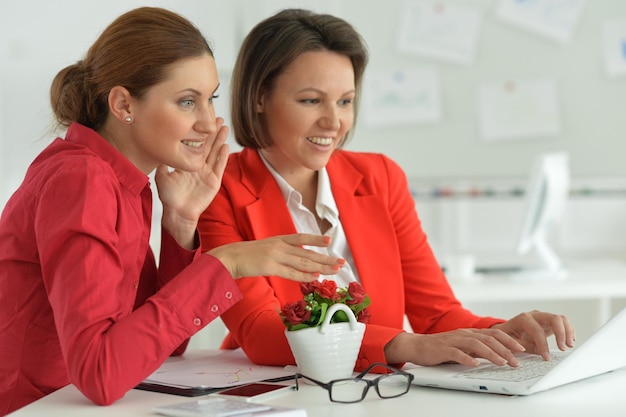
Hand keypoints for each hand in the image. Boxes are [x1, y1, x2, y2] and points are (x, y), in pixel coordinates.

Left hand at [155, 118, 229, 247]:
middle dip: (213, 132)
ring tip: (224, 127)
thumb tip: (157, 148)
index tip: (202, 120)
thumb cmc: (169, 198)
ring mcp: (208, 174)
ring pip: (216, 153)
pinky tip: (225, 146)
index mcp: (189, 164)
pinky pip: (219, 166)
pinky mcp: (214, 181)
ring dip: (220, 140)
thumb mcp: (161, 175)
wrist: (177, 213)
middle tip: (218, 118)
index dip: (200, 132)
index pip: (196, 145)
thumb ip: (162, 162)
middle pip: (209, 145)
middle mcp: (200, 167)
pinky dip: (223, 156)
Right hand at [207, 234, 344, 281]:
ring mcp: (275, 255)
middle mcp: (279, 245)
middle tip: (340, 262)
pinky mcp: (270, 266)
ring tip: (334, 270)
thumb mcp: (265, 248)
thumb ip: (279, 251)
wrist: (228, 257)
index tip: (329, 242)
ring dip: (321, 267)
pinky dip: (305, 276)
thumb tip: (293, 258)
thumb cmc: (245, 256)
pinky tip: (315, 278)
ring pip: (303, 263)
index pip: (301, 238)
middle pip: (307, 253)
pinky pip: (291, 272)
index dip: (316, 240)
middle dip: (325, 258)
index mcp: (278, 239)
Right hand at [384, 328, 526, 367]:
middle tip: (517, 360)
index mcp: (470, 333)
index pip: (494, 333)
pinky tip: (474, 364)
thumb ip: (477, 349)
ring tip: (502, 362)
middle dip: (505, 349)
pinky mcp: (443, 349)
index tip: (522, 349)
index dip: (509, 340)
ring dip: (491, 354)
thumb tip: (497, 355)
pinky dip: (467, 358)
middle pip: (489, 338)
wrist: (417, 345)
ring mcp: (454, 341)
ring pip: (476, 344)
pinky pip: (457, 353)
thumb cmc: (440, 348)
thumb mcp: (462, 346)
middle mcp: (464, 334)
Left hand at [491, 310, 575, 359]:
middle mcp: (534, 316)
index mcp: (523, 319)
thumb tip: (539, 351)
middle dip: (561, 333)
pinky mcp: (548, 322)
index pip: (537, 330)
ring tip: (569, 345)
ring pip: (560, 319)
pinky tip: (570, 341)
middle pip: (553, 318)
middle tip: (564, 348)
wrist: (506, 329)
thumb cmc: (506, 335)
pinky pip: (562, 323)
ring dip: (568, 332)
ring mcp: (542, 318)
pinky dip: (568, 331)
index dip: (543, 344)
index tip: (546, 357)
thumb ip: (523, 345)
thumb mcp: (509, 341)